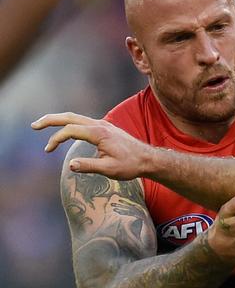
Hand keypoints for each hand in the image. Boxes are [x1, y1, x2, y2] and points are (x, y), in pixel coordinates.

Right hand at [31, 112, 151, 179]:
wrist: (148, 159)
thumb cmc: (130, 165)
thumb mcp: (109, 169)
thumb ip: (89, 166)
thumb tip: (70, 165)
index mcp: (99, 133)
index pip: (70, 130)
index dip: (56, 138)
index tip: (48, 150)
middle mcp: (100, 125)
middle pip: (70, 117)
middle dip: (51, 120)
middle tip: (34, 126)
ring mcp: (103, 125)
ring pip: (77, 117)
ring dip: (59, 120)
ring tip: (44, 125)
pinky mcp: (106, 128)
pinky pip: (84, 121)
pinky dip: (70, 123)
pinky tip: (66, 131)